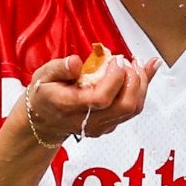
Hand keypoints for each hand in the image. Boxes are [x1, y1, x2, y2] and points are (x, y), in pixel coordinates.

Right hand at [24, 51, 158, 142]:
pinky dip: (141, 89)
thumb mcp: (43, 76)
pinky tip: (142, 72)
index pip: (101, 98)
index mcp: (70, 106)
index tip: (116, 60)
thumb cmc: (45, 96)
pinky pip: (132, 110)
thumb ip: (59, 68)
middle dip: (134, 79)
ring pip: (133, 109)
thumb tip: (76, 62)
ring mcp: (101, 126)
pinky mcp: (110, 124)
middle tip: (128, 61)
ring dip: (141, 83)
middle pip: (124, 106)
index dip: (114, 78)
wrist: (44, 120)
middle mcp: (89, 121)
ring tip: (137, 64)